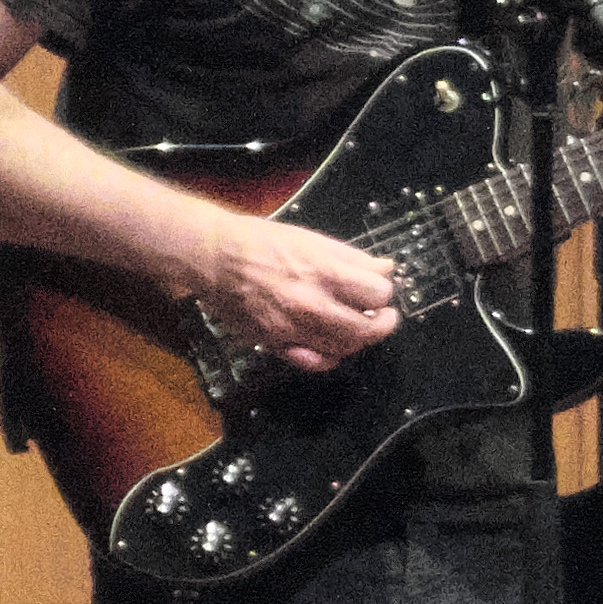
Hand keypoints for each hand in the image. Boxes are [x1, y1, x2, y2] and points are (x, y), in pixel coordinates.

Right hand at [185, 210, 402, 371]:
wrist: (215, 258)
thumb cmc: (263, 243)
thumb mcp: (314, 240)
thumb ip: (353, 258)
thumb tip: (386, 268)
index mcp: (324, 273)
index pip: (378, 294)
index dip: (383, 292)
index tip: (379, 290)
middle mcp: (311, 304)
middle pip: (367, 330)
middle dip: (383, 323)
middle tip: (383, 316)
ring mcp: (293, 328)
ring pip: (345, 349)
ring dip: (357, 339)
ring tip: (356, 325)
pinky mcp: (276, 343)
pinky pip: (315, 363)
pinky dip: (330, 357)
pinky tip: (332, 343)